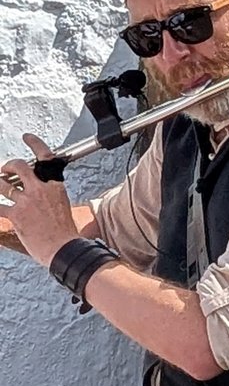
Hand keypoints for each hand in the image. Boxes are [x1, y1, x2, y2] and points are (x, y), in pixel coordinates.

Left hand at [0, 134, 77, 266]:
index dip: (34, 143)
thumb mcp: (62, 205)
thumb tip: (40, 193)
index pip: (44, 156)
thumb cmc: (65, 232)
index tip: (27, 137)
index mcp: (55, 185)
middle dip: (8, 166)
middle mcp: (40, 189)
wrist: (64, 248)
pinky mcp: (15, 215)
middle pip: (18, 166)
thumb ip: (50, 195)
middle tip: (4, 169)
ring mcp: (26, 201)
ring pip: (3, 185)